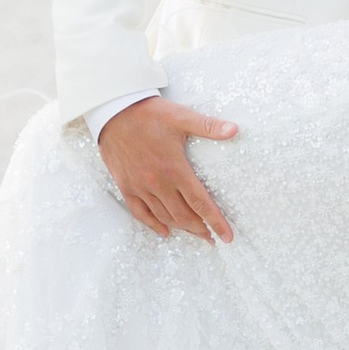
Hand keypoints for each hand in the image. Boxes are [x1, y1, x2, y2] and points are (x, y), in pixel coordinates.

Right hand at [99, 95, 239, 242]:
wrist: (114, 112)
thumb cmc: (149, 114)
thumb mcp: (181, 116)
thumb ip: (208, 126)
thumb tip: (234, 129)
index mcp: (175, 169)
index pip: (200, 203)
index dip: (216, 222)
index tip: (227, 236)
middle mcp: (158, 183)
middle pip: (184, 216)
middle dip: (201, 229)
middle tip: (213, 237)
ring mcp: (140, 187)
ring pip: (164, 217)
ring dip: (182, 229)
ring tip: (196, 234)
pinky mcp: (126, 186)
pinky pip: (140, 213)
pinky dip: (154, 225)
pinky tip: (164, 232)